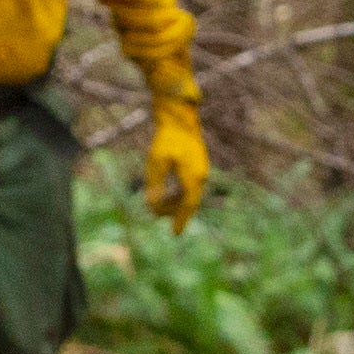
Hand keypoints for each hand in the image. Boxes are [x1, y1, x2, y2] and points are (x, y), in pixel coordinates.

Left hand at [143, 104, 210, 227]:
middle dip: (173, 210)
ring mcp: (201, 170)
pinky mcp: (198, 165)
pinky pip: (190, 185)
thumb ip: (155, 186)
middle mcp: (201, 175)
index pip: (188, 204)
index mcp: (193, 176)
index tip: (175, 234)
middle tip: (155, 213)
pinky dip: (179, 192)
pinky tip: (168, 192)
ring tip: (158, 202)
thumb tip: (152, 206)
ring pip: (189, 194)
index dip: (181, 219)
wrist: (179, 119)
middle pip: (189, 201)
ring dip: (175, 201)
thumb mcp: (156, 163)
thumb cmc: (166, 139)